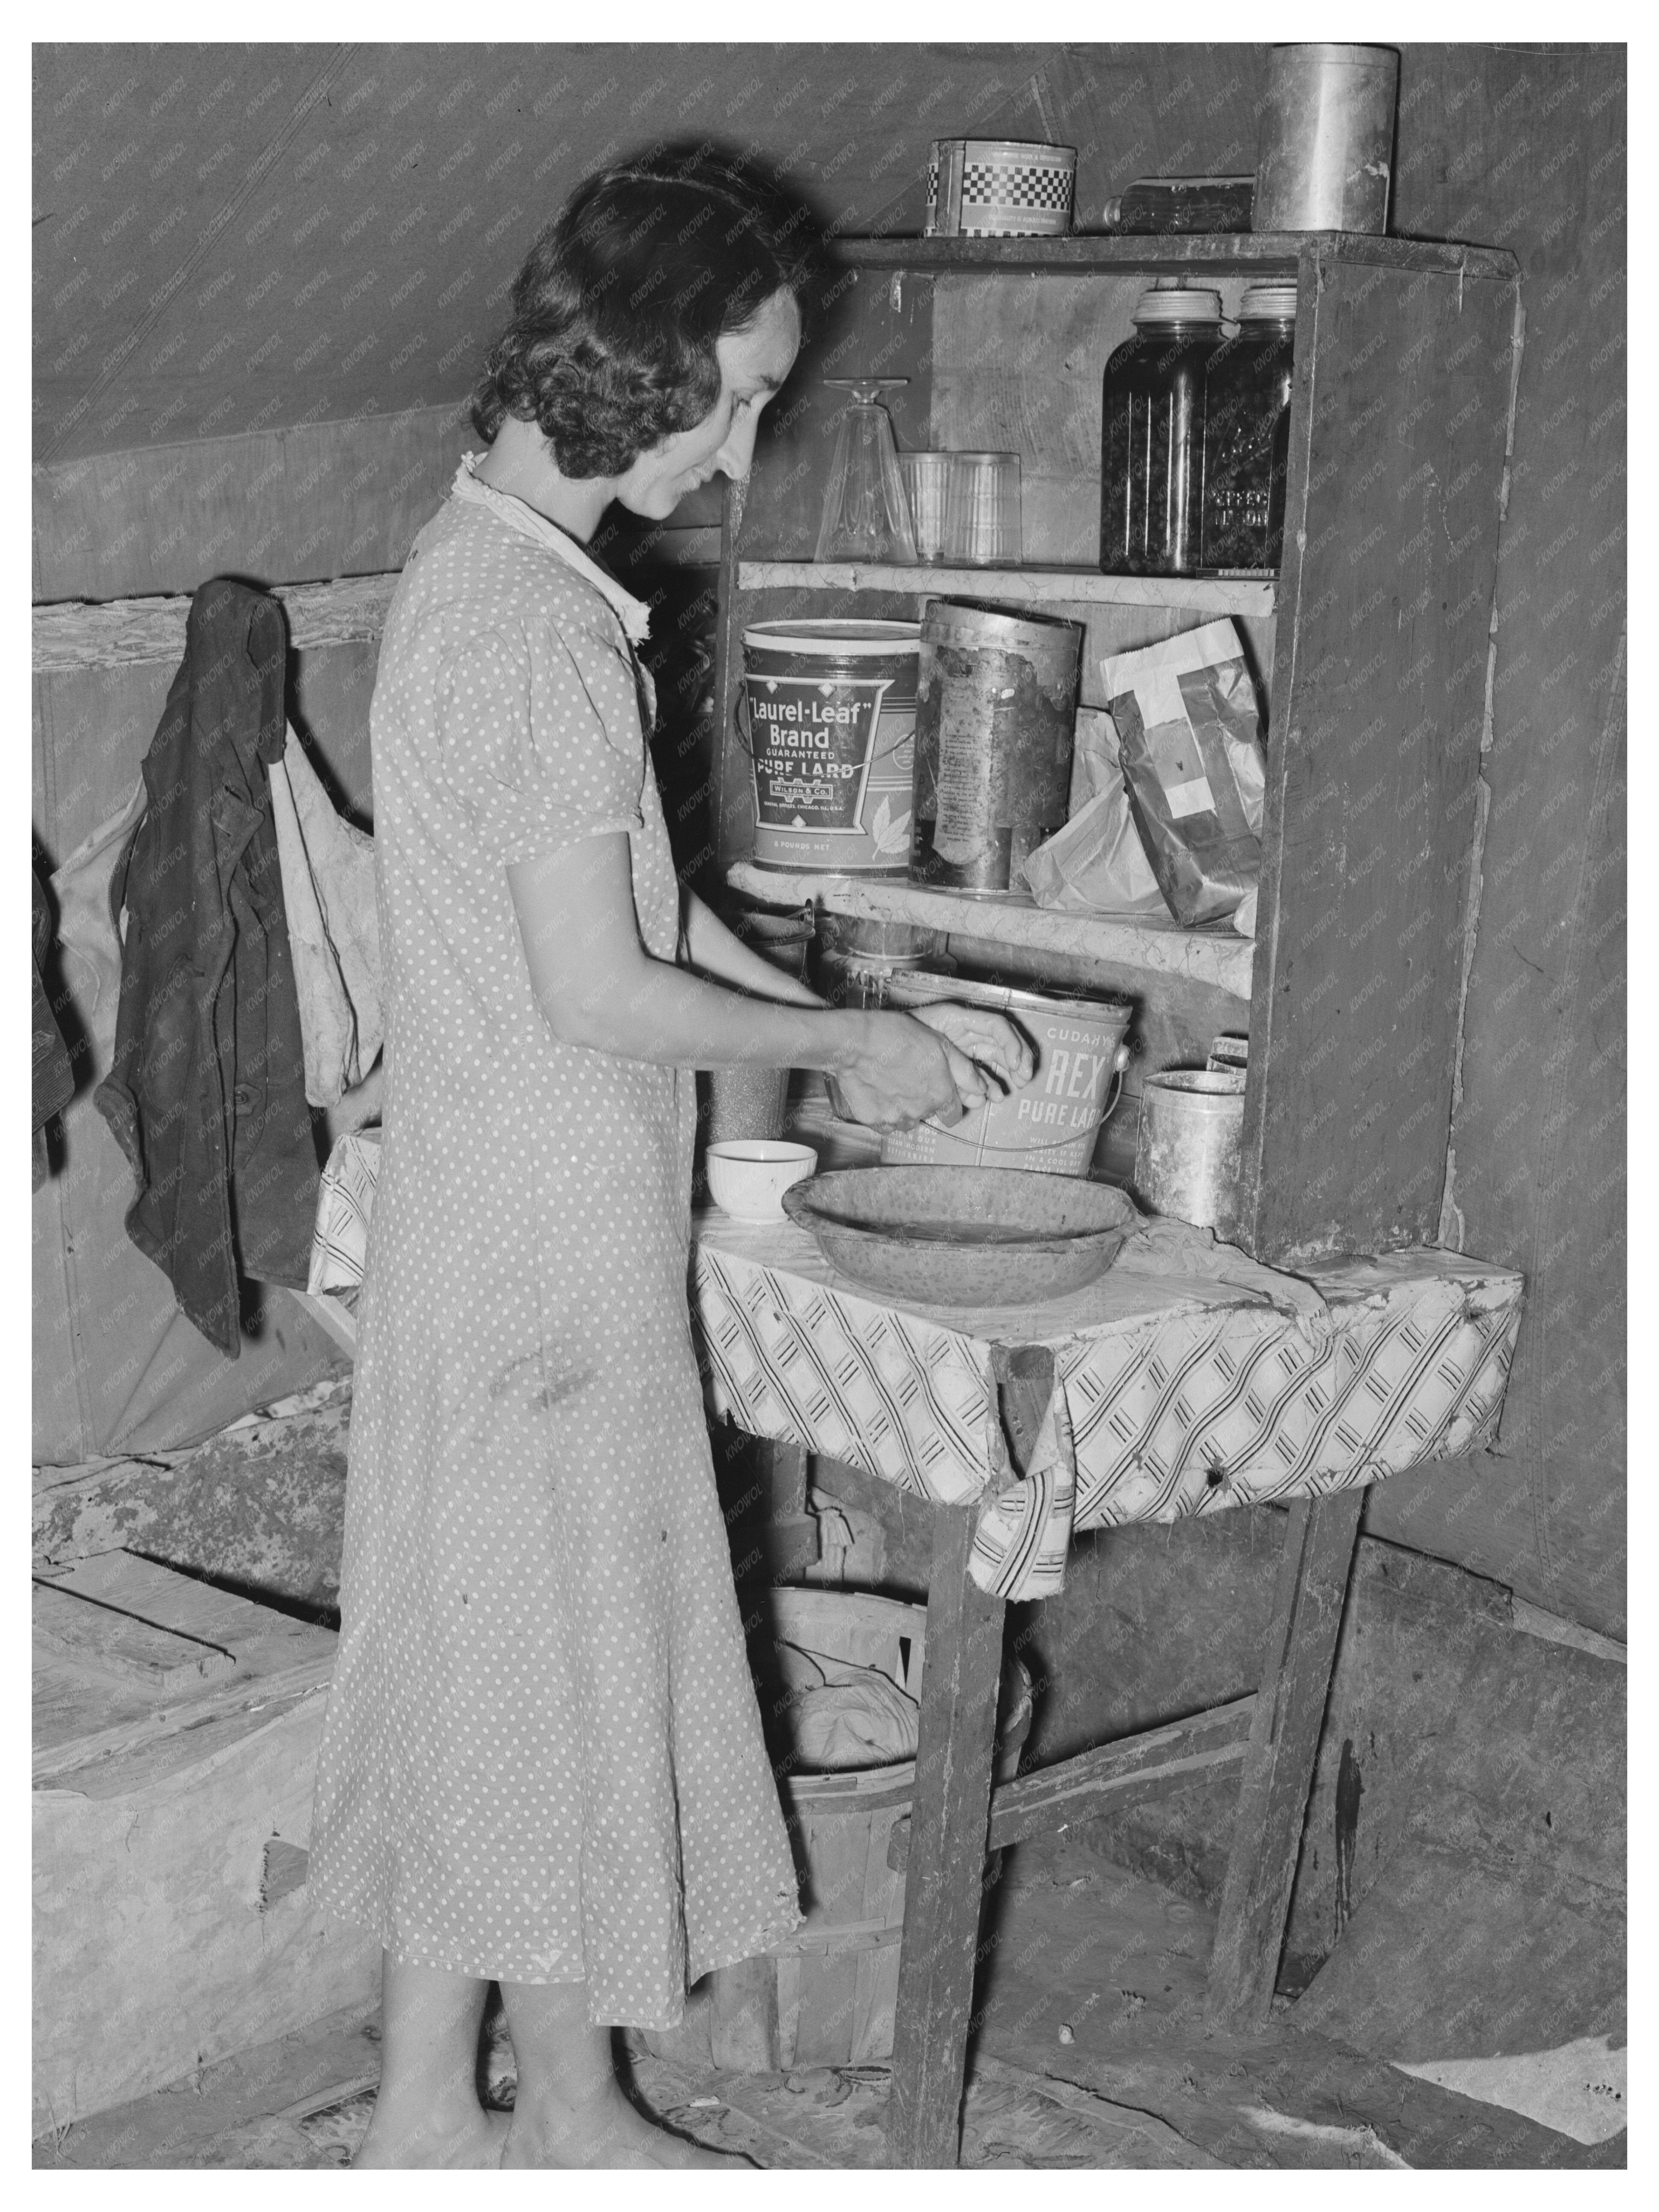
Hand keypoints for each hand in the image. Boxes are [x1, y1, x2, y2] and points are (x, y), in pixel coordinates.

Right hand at [826, 1011, 970, 1133]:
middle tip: (909, 1078)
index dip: (947, 1102)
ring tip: (891, 1083)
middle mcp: (921, 1111)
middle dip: (922, 1101)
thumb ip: (965, 1071)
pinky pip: (883, 1123)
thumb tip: (981, 1090)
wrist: (857, 1041)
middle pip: (928, 1114)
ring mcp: (896, 1118)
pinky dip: (883, 1112)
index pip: (953, 1114)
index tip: (936, 1091)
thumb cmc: (898, 1037)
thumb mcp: (941, 1045)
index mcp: (941, 1094)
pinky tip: (878, 1091)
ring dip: (903, 1108)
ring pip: (906, 1120)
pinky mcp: (873, 1120)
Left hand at [907, 1003, 1033, 1097]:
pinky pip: (976, 1073)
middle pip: (1000, 1042)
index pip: (997, 1026)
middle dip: (1016, 1061)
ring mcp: (960, 1047)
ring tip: (1005, 1094)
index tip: (1018, 1064)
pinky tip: (993, 1096)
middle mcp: (965, 1031)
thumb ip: (959, 1067)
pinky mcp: (953, 1064)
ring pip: (991, 1060)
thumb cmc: (898, 1038)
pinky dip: (986, 1085)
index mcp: (960, 1018)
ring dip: (1003, 1076)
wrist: (870, 1047)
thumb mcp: (931, 1047)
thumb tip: (983, 1092)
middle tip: (1024, 1079)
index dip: (1013, 1043)